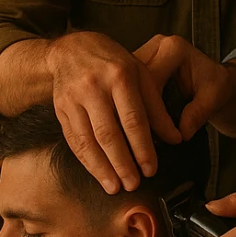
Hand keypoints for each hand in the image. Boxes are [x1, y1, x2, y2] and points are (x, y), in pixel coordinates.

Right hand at [45, 31, 180, 194]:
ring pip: (88, 140)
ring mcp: (73, 98)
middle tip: (134, 184)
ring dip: (102, 168)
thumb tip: (175, 138)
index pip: (134, 120)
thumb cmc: (113, 62)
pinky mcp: (60, 108)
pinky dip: (86, 160)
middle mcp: (94, 87)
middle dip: (122, 163)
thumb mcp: (141, 75)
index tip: (151, 169)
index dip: (143, 147)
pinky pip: (73, 140)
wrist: (70, 49)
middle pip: (109, 133)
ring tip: (115, 187)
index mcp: (120, 76)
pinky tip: (97, 173)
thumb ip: (157, 108)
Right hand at [133, 34, 235, 139]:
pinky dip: (127, 104)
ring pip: (124, 82)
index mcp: (174, 48)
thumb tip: (182, 132)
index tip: (155, 132)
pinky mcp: (138, 65)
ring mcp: (145, 54)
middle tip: (137, 135)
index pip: (152, 79)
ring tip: (129, 131)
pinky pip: (125, 86)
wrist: (214, 79)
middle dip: (134, 108)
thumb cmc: (216, 85)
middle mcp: (156, 46)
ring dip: (126, 106)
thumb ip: (199, 112)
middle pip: (133, 79)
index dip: (151, 108)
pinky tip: (126, 122)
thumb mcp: (214, 98)